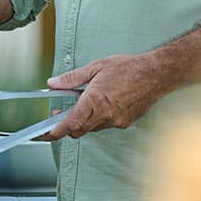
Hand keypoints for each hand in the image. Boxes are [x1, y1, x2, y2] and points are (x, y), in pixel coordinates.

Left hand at [45, 52, 172, 139]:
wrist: (156, 75)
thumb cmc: (128, 68)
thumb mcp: (96, 67)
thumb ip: (72, 78)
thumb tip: (53, 84)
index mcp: (95, 100)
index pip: (70, 124)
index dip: (55, 131)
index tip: (44, 133)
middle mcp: (105, 115)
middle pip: (78, 130)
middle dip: (66, 126)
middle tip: (57, 115)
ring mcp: (116, 121)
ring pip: (91, 128)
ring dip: (83, 120)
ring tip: (83, 103)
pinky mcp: (124, 123)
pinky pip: (104, 125)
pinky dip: (98, 118)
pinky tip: (101, 104)